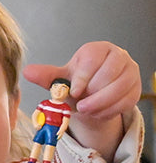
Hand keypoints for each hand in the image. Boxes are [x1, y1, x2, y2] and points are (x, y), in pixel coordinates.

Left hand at [24, 42, 140, 120]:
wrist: (91, 96)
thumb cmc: (76, 84)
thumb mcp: (60, 79)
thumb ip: (46, 76)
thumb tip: (27, 71)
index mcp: (97, 49)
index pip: (93, 59)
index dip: (82, 78)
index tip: (74, 92)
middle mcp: (118, 56)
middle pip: (108, 74)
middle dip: (92, 94)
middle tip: (80, 104)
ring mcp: (130, 71)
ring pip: (119, 88)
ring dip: (100, 104)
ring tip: (86, 110)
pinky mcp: (135, 88)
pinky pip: (125, 101)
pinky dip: (109, 110)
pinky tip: (97, 113)